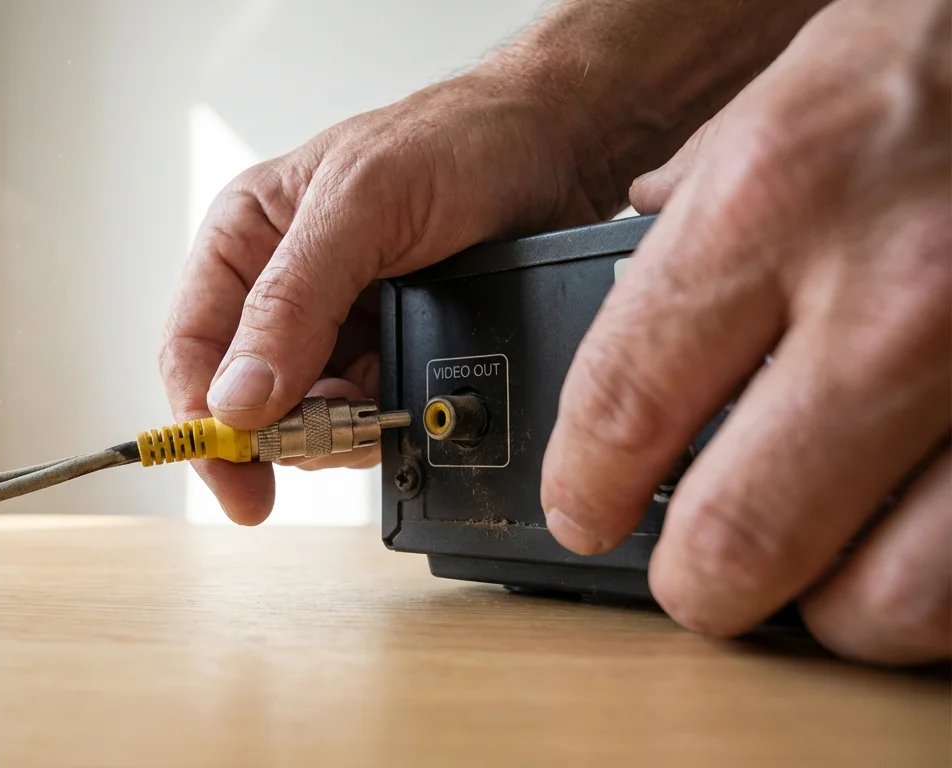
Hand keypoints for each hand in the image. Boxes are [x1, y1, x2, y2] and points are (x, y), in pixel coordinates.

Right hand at [160, 61, 618, 523]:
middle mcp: (280, 285)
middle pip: (245, 397)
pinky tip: (402, 406)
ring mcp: (336, 323)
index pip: (191, 347)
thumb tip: (238, 396)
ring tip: (377, 410)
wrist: (559, 147)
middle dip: (283, 432)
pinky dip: (380, 425)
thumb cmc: (456, 140)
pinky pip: (363, 414)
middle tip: (327, 443)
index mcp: (245, 237)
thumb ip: (293, 298)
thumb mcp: (361, 205)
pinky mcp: (387, 348)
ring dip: (337, 432)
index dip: (203, 420)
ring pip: (304, 416)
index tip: (238, 476)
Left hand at [541, 0, 950, 663]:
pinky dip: (936, 586)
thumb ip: (702, 208)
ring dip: (827, 609)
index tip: (581, 512)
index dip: (584, 488)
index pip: (623, 403)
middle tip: (689, 576)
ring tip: (813, 577)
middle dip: (693, 583)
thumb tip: (637, 278)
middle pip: (738, 534)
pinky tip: (911, 544)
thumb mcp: (784, 96)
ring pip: (886, 597)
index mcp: (772, 199)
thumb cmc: (939, 55)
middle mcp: (891, 291)